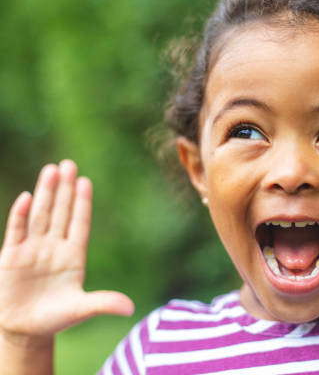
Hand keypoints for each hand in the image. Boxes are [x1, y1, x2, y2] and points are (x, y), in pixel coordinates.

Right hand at [0, 160, 133, 342]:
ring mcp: (33, 250)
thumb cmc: (56, 318)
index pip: (79, 223)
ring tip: (51, 170)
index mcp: (74, 256)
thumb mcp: (81, 309)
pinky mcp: (11, 257)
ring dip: (45, 193)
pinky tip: (27, 198)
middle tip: (69, 164)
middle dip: (64, 189)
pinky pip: (16, 231)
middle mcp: (54, 247)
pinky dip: (21, 215)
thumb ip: (103, 304)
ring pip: (41, 215)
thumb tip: (130, 308)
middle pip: (61, 212)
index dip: (82, 203)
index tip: (86, 181)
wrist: (25, 329)